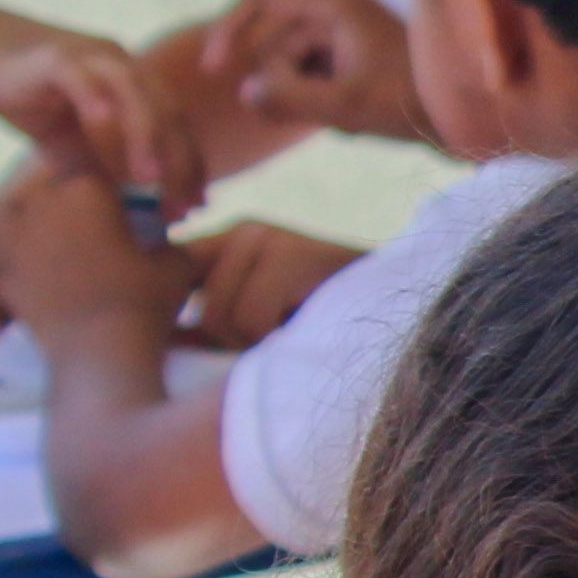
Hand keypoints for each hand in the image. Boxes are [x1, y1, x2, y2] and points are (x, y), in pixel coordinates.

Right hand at [0, 0, 195, 203]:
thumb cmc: (7, 90)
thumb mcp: (59, 137)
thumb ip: (95, 164)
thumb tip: (132, 210)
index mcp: (127, 78)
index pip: (173, 125)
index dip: (188, 167)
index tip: (197, 208)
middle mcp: (117, 60)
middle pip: (166, 112)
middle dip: (179, 162)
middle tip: (186, 206)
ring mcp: (86, 53)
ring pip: (134, 94)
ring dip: (146, 137)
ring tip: (153, 179)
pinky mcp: (50, 54)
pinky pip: (80, 78)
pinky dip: (95, 100)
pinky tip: (105, 126)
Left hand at [0, 168, 182, 365]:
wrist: (99, 354)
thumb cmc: (144, 302)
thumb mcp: (175, 261)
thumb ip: (166, 235)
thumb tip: (163, 232)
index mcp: (84, 185)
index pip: (82, 148)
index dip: (94, 160)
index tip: (107, 175)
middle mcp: (38, 197)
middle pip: (45, 175)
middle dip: (64, 189)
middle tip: (88, 212)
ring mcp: (7, 230)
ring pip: (15, 204)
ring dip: (32, 212)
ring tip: (55, 234)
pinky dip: (14, 247)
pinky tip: (35, 262)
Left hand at [171, 220, 349, 350]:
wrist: (412, 313)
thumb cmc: (335, 327)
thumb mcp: (263, 318)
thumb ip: (214, 320)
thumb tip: (165, 342)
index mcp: (230, 241)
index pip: (174, 277)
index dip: (186, 321)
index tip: (211, 346)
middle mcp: (243, 230)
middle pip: (199, 312)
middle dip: (235, 344)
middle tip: (284, 339)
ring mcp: (266, 238)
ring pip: (220, 318)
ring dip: (258, 346)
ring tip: (299, 333)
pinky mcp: (289, 255)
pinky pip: (251, 319)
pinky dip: (278, 342)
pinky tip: (311, 330)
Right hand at [195, 0, 425, 144]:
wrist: (473, 118)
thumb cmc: (415, 104)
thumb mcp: (349, 106)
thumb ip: (291, 99)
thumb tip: (246, 91)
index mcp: (334, 4)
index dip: (226, 29)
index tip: (213, 70)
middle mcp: (337, 12)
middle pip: (275, 44)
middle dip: (284, 85)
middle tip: (326, 115)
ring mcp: (345, 36)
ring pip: (294, 68)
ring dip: (307, 100)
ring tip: (352, 120)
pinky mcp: (353, 61)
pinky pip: (315, 81)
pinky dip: (324, 104)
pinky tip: (358, 123)